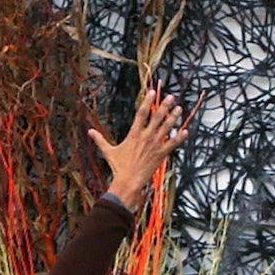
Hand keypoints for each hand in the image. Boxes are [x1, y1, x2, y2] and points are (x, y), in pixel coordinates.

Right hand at [89, 89, 188, 210]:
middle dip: (164, 106)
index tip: (152, 92)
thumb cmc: (118, 167)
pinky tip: (185, 131)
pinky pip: (172, 144)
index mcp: (134, 134)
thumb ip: (99, 139)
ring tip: (179, 109)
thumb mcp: (108, 151)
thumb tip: (89, 131)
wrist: (128, 181)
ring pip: (166, 128)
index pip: (141, 113)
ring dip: (173, 118)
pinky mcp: (161, 154)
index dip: (147, 102)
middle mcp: (146, 137)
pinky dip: (179, 138)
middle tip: (171, 97)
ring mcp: (155, 145)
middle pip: (157, 118)